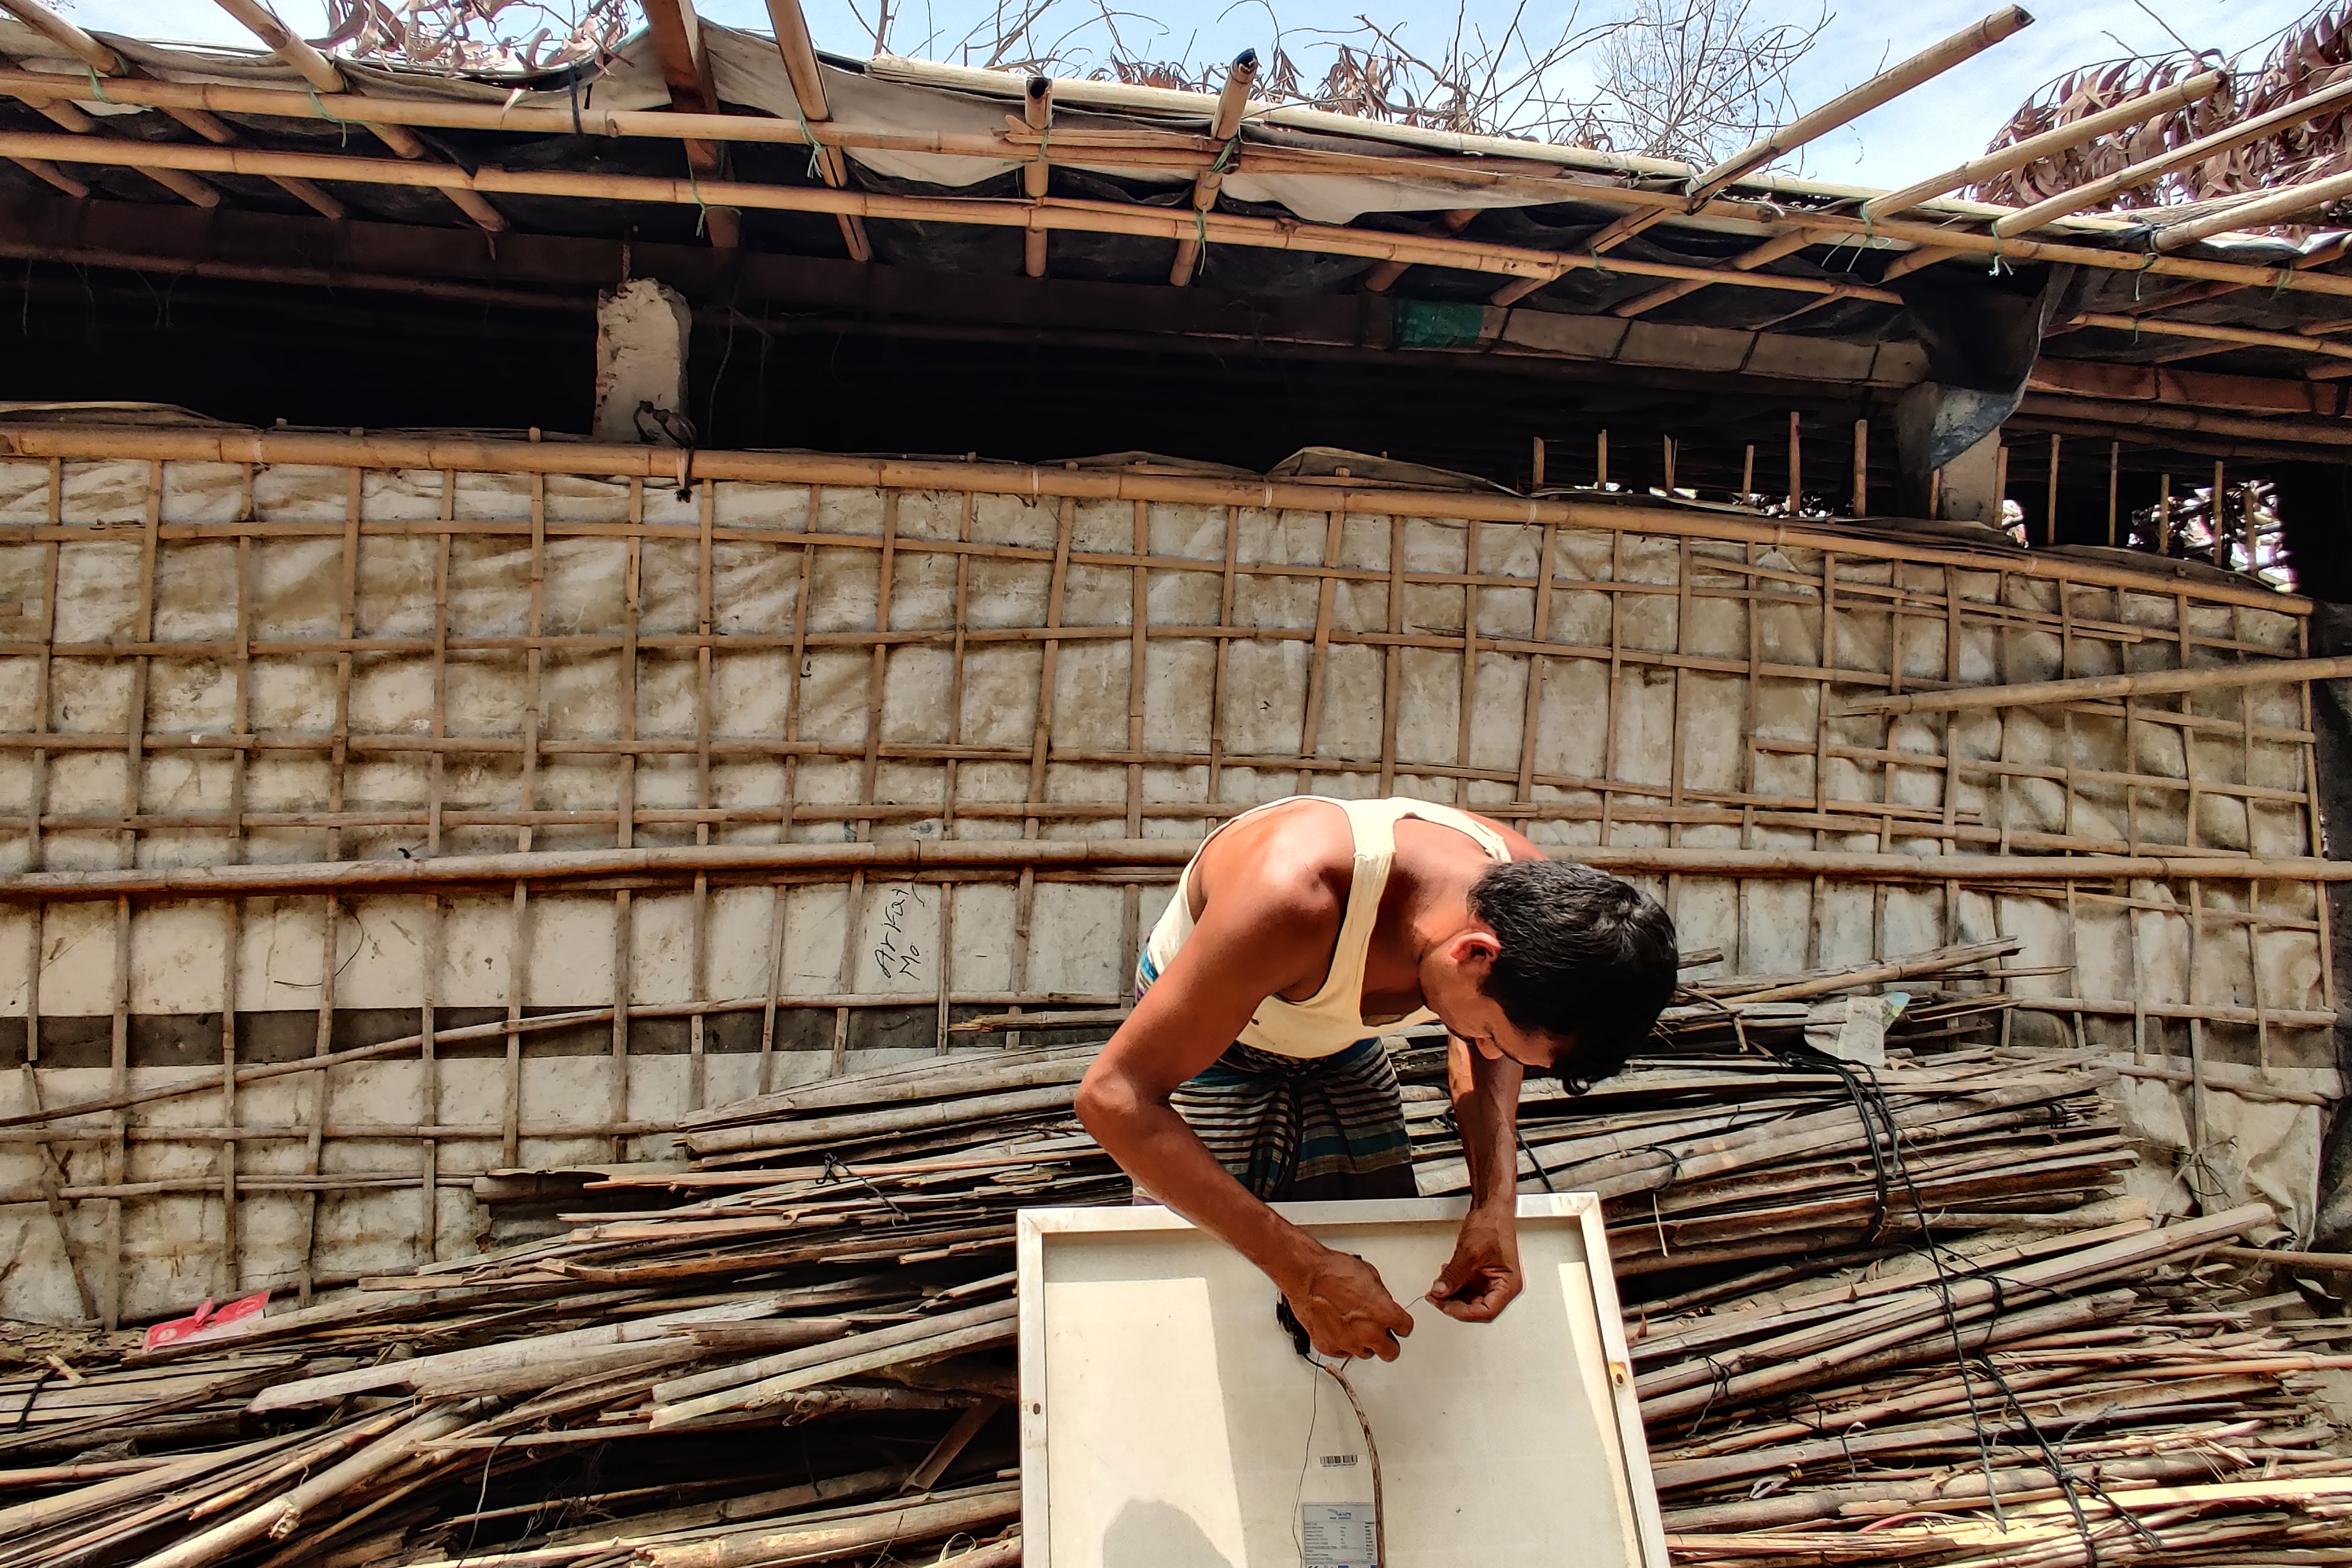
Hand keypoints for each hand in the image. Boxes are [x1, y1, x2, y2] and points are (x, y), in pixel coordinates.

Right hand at [1282, 1247, 1414, 1361]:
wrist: (1306, 1275)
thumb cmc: (1334, 1271)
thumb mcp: (1370, 1276)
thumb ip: (1381, 1297)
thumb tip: (1382, 1303)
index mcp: (1384, 1313)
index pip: (1405, 1328)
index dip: (1400, 1324)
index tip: (1396, 1323)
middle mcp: (1369, 1333)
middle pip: (1391, 1352)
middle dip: (1387, 1342)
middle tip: (1381, 1333)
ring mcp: (1348, 1343)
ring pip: (1365, 1353)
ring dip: (1363, 1342)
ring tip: (1354, 1327)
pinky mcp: (1329, 1347)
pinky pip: (1342, 1352)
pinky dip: (1342, 1343)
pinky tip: (1338, 1327)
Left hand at [1428, 1209, 1522, 1322]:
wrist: (1492, 1206)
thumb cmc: (1493, 1224)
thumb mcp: (1469, 1253)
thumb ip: (1453, 1276)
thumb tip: (1440, 1292)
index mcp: (1508, 1284)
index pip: (1486, 1311)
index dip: (1463, 1312)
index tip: (1445, 1306)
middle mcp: (1503, 1285)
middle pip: (1477, 1307)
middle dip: (1454, 1303)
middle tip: (1436, 1298)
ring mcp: (1492, 1279)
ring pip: (1469, 1298)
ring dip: (1451, 1294)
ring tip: (1436, 1288)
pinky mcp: (1482, 1273)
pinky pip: (1466, 1286)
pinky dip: (1454, 1284)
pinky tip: (1444, 1278)